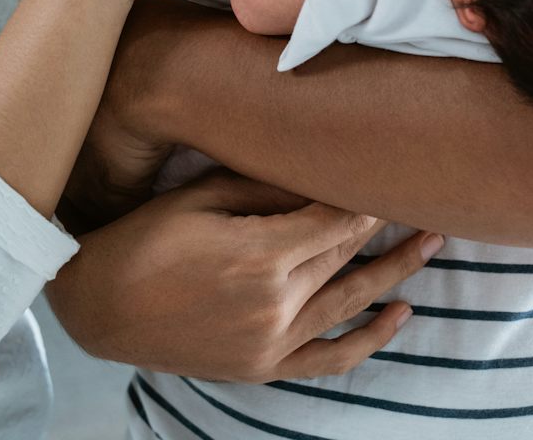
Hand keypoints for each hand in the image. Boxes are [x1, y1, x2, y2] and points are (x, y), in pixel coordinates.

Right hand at [45, 169, 442, 380]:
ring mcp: (272, 343)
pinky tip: (402, 314)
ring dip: (398, 271)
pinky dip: (371, 340)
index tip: (395, 166)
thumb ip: (268, 186)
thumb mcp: (202, 195)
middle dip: (389, 222)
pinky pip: (331, 359)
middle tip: (426, 192)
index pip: (338, 217)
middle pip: (348, 254)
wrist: (97, 305)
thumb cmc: (144, 236)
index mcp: (261, 255)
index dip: (369, 191)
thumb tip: (325, 169)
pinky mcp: (263, 367)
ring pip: (353, 303)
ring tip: (434, 242)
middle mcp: (275, 304)